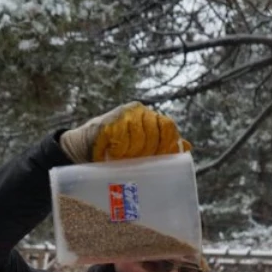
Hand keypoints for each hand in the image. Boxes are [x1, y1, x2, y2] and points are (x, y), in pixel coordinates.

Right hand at [59, 101, 191, 163]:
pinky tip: (113, 155)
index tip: (163, 158)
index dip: (169, 143)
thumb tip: (187, 146)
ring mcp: (122, 115)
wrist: (83, 148)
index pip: (168, 126)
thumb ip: (163, 145)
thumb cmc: (116, 150)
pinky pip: (121, 140)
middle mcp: (138, 111)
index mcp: (149, 116)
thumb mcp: (143, 148)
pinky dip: (119, 151)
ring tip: (124, 158)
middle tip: (138, 161)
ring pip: (140, 137)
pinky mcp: (108, 122)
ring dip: (133, 153)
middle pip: (156, 132)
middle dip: (149, 151)